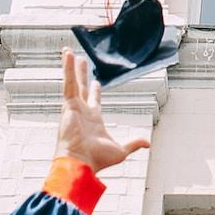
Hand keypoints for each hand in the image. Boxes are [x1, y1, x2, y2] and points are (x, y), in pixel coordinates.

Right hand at [58, 49, 149, 172]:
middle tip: (80, 61)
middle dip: (81, 74)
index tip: (95, 82)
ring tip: (69, 52)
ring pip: (72, 82)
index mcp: (93, 120)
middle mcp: (82, 112)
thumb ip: (133, 143)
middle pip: (82, 87)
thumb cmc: (96, 160)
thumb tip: (147, 143)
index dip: (95, 91)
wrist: (80, 162)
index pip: (94, 101)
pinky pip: (68, 82)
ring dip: (71, 67)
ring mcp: (73, 107)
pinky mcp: (68, 104)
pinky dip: (67, 69)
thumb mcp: (120, 150)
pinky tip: (67, 55)